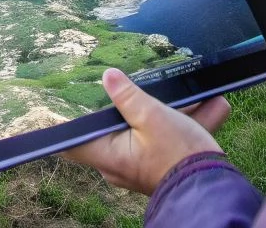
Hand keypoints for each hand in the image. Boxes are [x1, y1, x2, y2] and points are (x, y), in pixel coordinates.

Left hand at [61, 68, 231, 195]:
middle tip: (127, 83)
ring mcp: (140, 165)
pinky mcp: (162, 164)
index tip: (49, 109)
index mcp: (107, 155)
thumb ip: (128, 96)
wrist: (216, 188)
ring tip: (185, 93)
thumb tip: (108, 76)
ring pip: (147, 130)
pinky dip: (182, 122)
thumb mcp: (152, 117)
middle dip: (130, 105)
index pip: (70, 143)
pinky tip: (210, 104)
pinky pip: (166, 139)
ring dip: (167, 112)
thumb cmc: (180, 155)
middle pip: (114, 128)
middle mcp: (118, 164)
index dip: (60, 126)